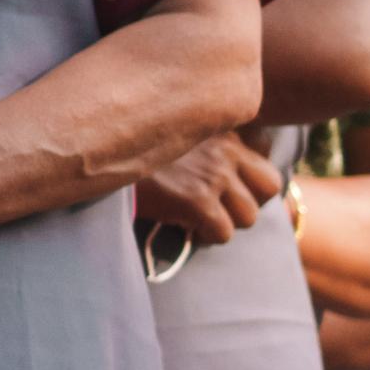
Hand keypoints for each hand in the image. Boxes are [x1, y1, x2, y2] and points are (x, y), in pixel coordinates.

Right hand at [130, 133, 280, 252]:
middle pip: (269, 188)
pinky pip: (222, 233)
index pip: (267, 163)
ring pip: (248, 217)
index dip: (252, 185)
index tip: (228, 192)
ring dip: (224, 223)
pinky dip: (205, 236)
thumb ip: (202, 141)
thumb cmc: (132, 146)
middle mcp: (224, 151)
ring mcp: (213, 176)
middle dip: (247, 204)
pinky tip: (184, 225)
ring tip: (198, 218)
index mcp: (222, 133)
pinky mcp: (196, 201)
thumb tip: (220, 162)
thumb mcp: (175, 133)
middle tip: (219, 208)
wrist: (100, 153)